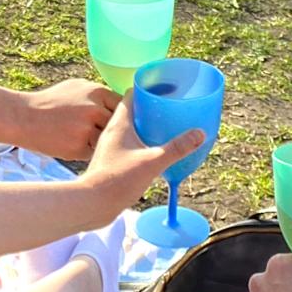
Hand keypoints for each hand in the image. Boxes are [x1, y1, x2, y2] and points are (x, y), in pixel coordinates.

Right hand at [16, 78, 120, 157]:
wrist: (23, 118)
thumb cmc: (50, 102)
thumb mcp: (76, 87)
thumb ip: (99, 95)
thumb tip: (122, 103)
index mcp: (97, 92)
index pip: (123, 106)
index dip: (120, 115)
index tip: (115, 121)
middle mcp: (95, 110)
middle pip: (117, 125)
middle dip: (111, 130)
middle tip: (101, 133)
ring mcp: (87, 130)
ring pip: (106, 140)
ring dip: (101, 143)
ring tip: (85, 139)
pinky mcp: (79, 147)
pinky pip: (93, 152)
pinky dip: (87, 151)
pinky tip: (73, 145)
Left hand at [77, 97, 204, 222]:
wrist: (93, 203)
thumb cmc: (118, 179)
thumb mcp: (152, 161)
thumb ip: (176, 147)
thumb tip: (199, 133)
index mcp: (119, 123)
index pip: (131, 95)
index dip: (147, 89)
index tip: (164, 90)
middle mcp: (112, 131)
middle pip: (132, 111)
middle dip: (150, 108)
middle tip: (170, 109)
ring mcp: (111, 146)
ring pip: (130, 128)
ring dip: (145, 126)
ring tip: (165, 128)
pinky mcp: (111, 160)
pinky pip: (128, 144)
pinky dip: (141, 142)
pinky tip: (153, 151)